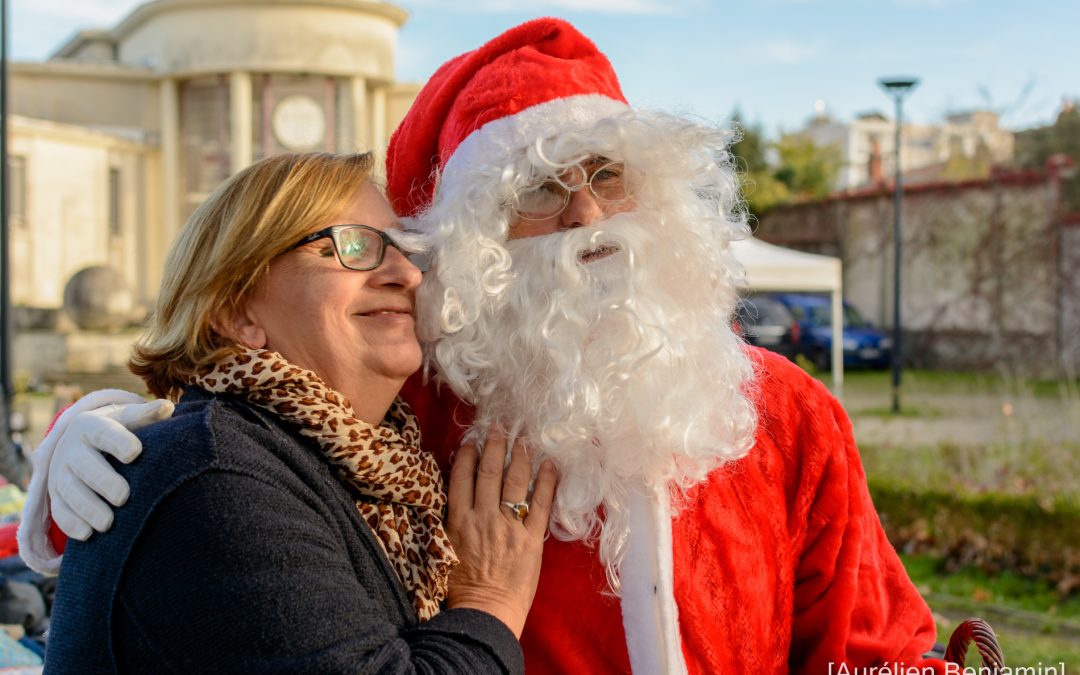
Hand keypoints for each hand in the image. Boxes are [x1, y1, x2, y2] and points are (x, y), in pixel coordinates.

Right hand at [48, 399, 174, 540]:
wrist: (84, 442)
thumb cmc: (119, 430)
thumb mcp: (129, 419)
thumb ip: (147, 416)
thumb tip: (167, 407)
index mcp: (90, 425)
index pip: (102, 432)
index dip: (118, 442)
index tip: (136, 453)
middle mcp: (71, 448)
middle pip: (84, 465)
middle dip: (103, 481)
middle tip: (124, 497)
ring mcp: (61, 473)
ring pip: (69, 491)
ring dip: (87, 508)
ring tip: (108, 523)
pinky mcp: (56, 495)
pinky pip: (59, 511)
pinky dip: (71, 523)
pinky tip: (88, 534)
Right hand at [445, 431, 556, 637]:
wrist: (484, 613)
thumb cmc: (459, 589)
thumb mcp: (443, 550)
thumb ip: (449, 523)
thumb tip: (454, 498)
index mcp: (458, 521)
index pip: (461, 478)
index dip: (468, 456)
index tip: (473, 441)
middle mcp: (483, 518)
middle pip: (489, 473)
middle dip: (495, 446)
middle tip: (500, 427)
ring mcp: (509, 527)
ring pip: (515, 482)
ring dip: (520, 456)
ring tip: (523, 439)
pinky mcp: (531, 539)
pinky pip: (541, 504)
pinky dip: (546, 482)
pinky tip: (550, 464)